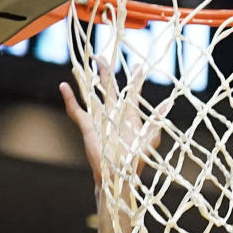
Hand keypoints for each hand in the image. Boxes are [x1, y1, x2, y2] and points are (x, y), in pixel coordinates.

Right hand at [60, 58, 167, 187]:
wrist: (119, 175)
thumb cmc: (135, 160)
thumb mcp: (149, 140)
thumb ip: (155, 121)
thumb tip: (168, 104)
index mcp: (129, 115)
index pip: (132, 93)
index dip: (135, 80)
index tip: (139, 66)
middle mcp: (113, 113)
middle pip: (109, 87)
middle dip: (106, 72)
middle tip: (103, 57)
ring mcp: (99, 119)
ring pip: (91, 95)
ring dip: (86, 80)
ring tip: (81, 65)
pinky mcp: (88, 126)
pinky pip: (76, 111)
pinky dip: (69, 99)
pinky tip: (63, 86)